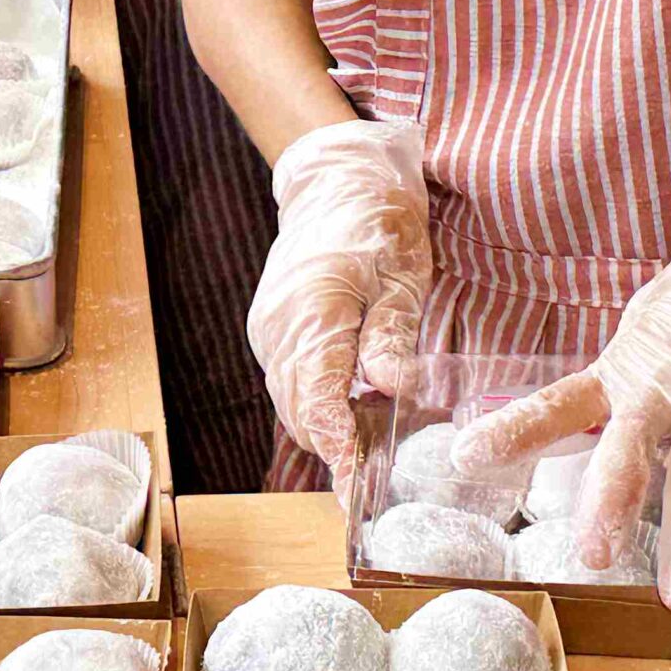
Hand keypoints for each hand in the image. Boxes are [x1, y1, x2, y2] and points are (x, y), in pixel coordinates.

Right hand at [248, 118, 432, 490]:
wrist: (336, 180)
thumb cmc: (377, 221)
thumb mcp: (401, 275)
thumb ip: (391, 334)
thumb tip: (392, 389)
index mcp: (312, 314)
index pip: (318, 404)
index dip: (340, 452)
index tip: (363, 490)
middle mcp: (279, 330)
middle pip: (301, 414)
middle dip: (336, 446)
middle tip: (382, 471)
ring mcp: (269, 331)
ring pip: (293, 402)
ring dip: (328, 424)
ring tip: (376, 436)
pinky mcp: (273, 330)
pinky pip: (292, 381)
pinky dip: (319, 400)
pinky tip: (356, 400)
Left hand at [450, 155, 670, 611]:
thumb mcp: (650, 324)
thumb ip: (624, 379)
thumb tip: (593, 423)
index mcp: (624, 364)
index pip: (558, 403)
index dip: (512, 430)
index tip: (465, 456)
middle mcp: (665, 390)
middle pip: (632, 452)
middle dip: (614, 504)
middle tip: (596, 556)